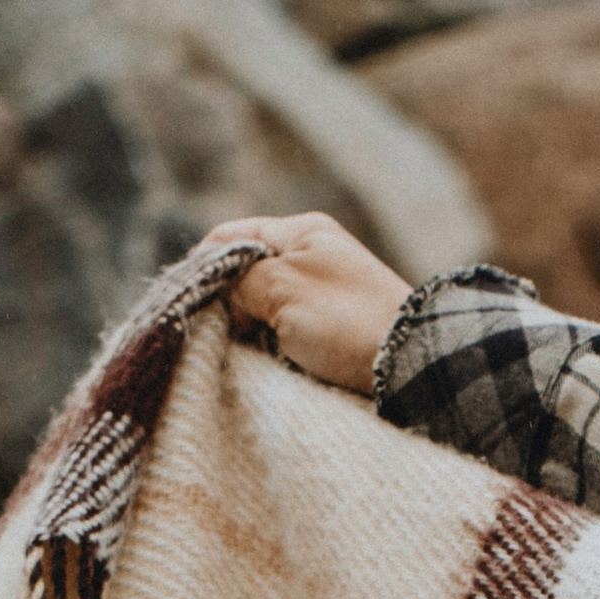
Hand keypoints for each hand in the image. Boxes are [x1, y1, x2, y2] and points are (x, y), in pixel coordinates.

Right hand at [204, 215, 410, 392]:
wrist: (409, 365)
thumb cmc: (345, 320)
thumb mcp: (281, 288)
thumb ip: (239, 281)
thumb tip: (221, 294)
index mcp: (301, 231)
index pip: (231, 237)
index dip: (203, 268)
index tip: (190, 303)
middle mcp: (313, 255)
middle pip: (247, 273)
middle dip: (227, 302)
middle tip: (217, 333)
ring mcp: (324, 293)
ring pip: (265, 305)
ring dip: (249, 328)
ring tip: (242, 350)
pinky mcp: (335, 329)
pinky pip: (288, 331)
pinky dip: (273, 344)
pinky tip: (267, 360)